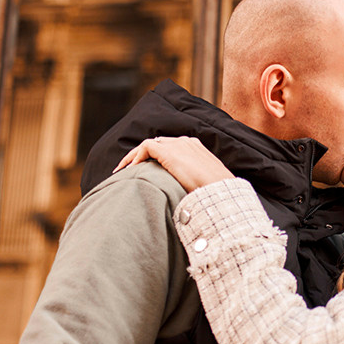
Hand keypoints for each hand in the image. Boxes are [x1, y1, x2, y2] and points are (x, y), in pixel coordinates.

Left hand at [113, 136, 233, 191]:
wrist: (221, 191)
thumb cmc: (216, 193)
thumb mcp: (205, 184)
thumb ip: (193, 184)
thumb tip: (185, 200)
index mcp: (195, 148)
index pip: (170, 147)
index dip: (154, 158)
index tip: (145, 171)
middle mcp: (185, 143)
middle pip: (157, 143)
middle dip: (140, 156)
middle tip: (127, 170)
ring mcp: (177, 145)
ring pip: (148, 144)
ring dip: (133, 157)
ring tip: (122, 170)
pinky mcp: (169, 152)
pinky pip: (146, 148)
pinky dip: (136, 157)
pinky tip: (130, 170)